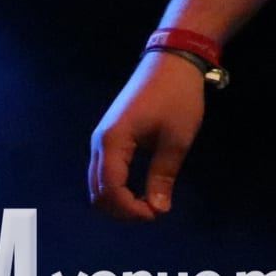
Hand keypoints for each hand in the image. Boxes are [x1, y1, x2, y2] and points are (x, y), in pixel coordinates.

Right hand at [88, 50, 206, 219]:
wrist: (173, 61)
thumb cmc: (178, 96)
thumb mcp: (176, 138)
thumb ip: (163, 175)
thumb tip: (158, 209)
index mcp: (112, 142)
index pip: (110, 190)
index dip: (130, 210)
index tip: (156, 215)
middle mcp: (100, 142)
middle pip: (97, 191)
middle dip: (122, 209)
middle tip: (153, 212)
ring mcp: (102, 138)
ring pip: (99, 183)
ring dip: (119, 200)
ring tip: (150, 203)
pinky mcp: (110, 135)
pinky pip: (106, 170)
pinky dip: (118, 186)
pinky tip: (141, 190)